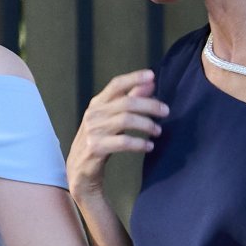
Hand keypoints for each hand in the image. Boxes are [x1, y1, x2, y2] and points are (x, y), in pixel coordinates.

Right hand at [66, 70, 168, 200]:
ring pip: (126, 120)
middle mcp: (93, 114)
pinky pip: (123, 142)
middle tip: (166, 111)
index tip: (151, 75)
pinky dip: (139, 143)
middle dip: (149, 105)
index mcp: (97, 104)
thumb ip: (129, 100)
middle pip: (126, 102)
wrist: (79, 170)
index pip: (116, 84)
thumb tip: (149, 84)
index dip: (134, 78)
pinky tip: (149, 146)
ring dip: (146, 125)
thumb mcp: (111, 119)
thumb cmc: (99, 141)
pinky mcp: (96, 148)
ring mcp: (93, 131)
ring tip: (158, 131)